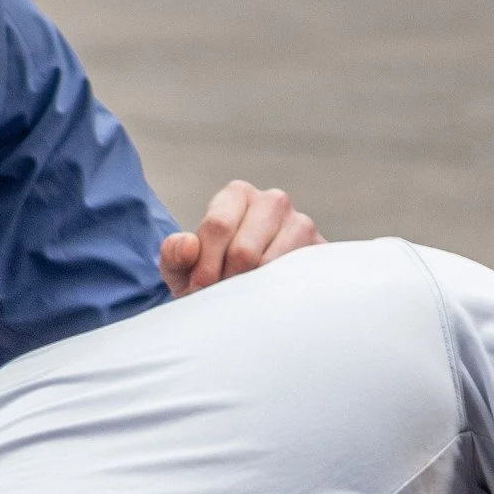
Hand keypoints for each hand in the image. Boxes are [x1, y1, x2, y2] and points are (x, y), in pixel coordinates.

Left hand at [159, 180, 322, 294]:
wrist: (256, 291)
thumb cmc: (214, 276)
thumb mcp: (183, 269)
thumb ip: (173, 255)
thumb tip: (189, 245)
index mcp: (237, 194)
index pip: (218, 226)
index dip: (206, 265)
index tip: (199, 291)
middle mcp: (272, 201)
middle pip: (244, 250)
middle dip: (228, 280)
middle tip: (223, 298)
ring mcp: (301, 224)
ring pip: (270, 265)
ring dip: (252, 289)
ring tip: (243, 298)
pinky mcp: (320, 251)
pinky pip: (295, 275)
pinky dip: (277, 292)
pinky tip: (267, 298)